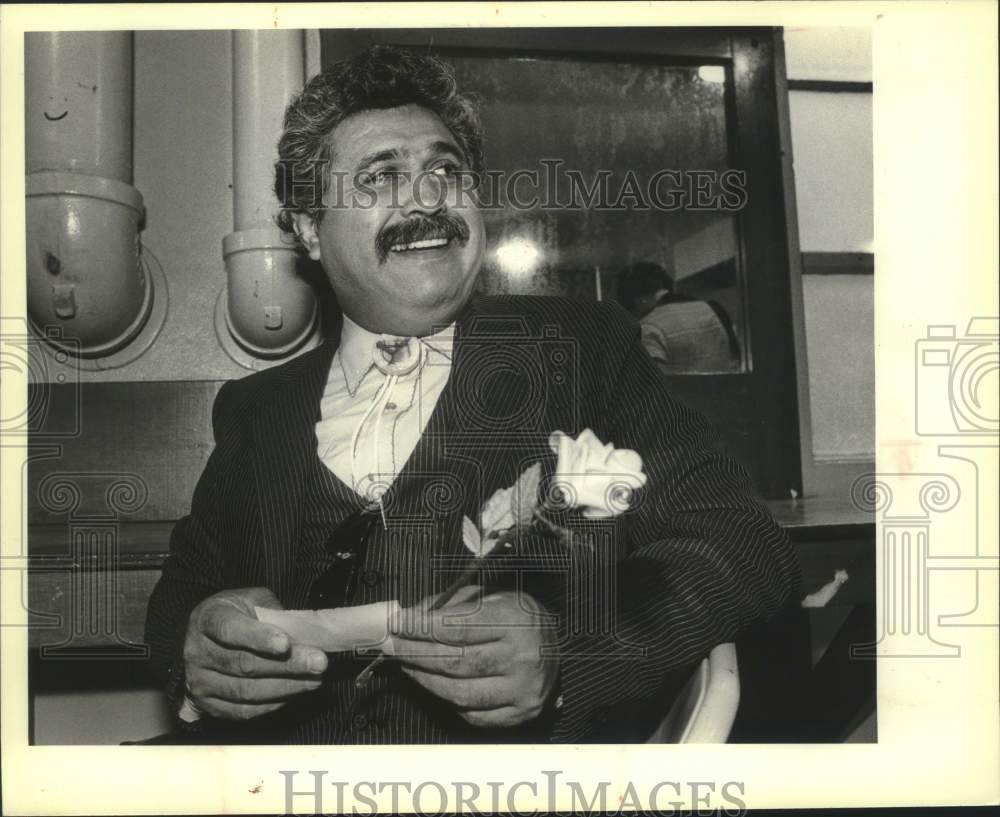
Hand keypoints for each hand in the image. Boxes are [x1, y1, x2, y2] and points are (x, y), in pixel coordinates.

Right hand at [182, 587, 328, 720]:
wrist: (206, 641)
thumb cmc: (238, 615)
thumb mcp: (253, 601)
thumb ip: (273, 614)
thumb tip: (304, 634)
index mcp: (207, 618)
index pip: (230, 629)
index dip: (258, 637)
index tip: (285, 644)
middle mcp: (197, 652)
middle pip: (243, 664)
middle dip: (287, 665)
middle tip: (319, 663)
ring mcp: (199, 682)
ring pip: (246, 691)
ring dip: (286, 687)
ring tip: (315, 680)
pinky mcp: (208, 705)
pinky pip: (243, 711)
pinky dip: (272, 703)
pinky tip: (294, 693)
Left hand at [390, 587, 558, 727]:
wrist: (559, 647)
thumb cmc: (519, 617)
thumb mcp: (491, 596)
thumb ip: (452, 603)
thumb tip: (412, 615)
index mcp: (515, 621)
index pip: (457, 627)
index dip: (421, 627)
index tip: (396, 624)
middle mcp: (522, 657)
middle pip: (454, 661)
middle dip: (415, 652)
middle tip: (390, 645)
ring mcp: (522, 690)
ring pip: (459, 692)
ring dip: (424, 679)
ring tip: (406, 665)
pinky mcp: (520, 714)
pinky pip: (473, 714)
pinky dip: (447, 701)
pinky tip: (434, 684)